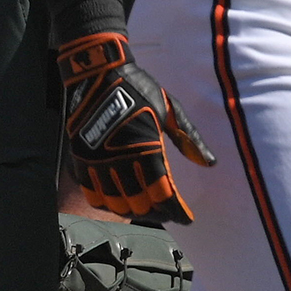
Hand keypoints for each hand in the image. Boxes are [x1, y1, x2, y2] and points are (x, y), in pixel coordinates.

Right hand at [56, 30, 214, 224]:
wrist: (97, 72)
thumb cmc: (137, 87)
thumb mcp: (170, 109)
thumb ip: (189, 139)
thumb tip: (210, 163)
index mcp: (146, 146)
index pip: (163, 193)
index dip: (177, 211)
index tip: (187, 218)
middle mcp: (119, 158)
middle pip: (140, 204)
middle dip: (158, 212)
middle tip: (167, 211)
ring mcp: (97, 160)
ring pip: (115, 203)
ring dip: (132, 210)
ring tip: (144, 208)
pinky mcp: (80, 157)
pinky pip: (91, 193)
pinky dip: (106, 202)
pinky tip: (118, 200)